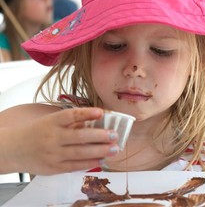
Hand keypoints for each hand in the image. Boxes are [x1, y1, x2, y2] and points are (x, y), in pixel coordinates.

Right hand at [3, 108, 118, 174]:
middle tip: (114, 135)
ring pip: (80, 153)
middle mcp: (52, 137)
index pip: (70, 116)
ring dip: (100, 151)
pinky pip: (75, 165)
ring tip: (114, 149)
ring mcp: (53, 154)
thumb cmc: (38, 132)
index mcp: (51, 122)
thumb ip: (71, 123)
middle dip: (99, 136)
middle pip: (79, 136)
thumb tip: (97, 121)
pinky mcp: (54, 168)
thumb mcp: (50, 122)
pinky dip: (90, 163)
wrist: (14, 150)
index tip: (101, 112)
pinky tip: (102, 160)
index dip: (86, 113)